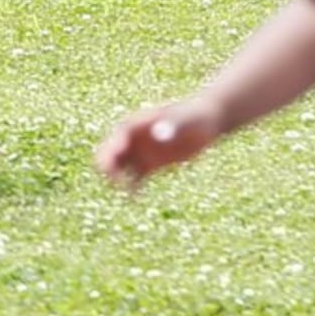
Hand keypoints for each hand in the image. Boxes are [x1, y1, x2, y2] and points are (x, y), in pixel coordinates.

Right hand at [96, 95, 225, 188]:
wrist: (205, 122)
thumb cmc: (194, 118)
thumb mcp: (184, 122)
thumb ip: (171, 126)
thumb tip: (159, 135)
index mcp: (135, 125)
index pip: (114, 143)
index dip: (112, 159)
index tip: (122, 176)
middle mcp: (132, 138)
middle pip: (108, 155)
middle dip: (109, 170)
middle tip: (120, 185)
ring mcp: (140, 151)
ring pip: (118, 168)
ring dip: (118, 181)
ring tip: (130, 194)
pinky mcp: (150, 164)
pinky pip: (134, 178)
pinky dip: (132, 188)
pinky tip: (137, 197)